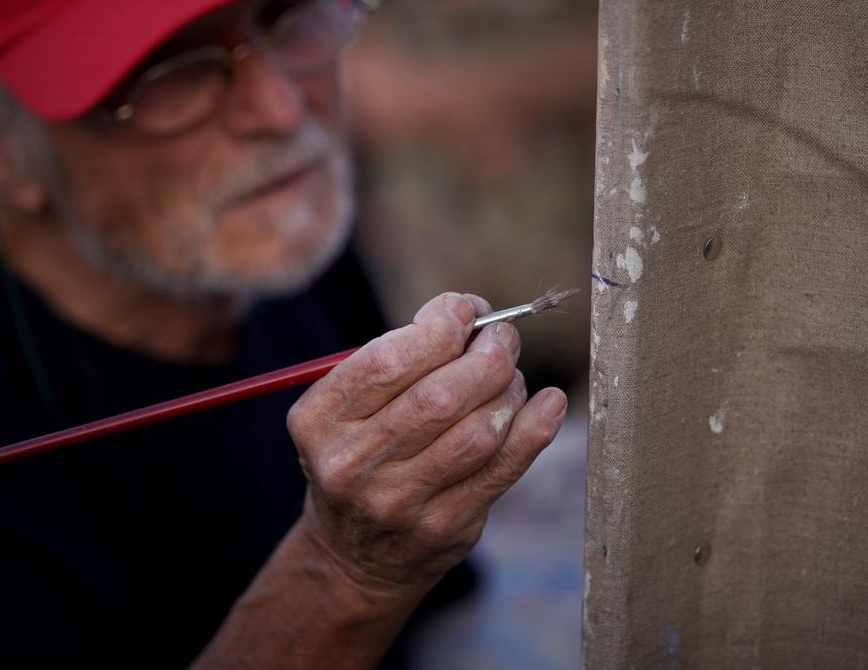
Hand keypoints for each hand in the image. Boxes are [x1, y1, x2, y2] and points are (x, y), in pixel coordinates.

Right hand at [286, 292, 567, 600]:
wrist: (352, 558)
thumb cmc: (362, 454)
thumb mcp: (349, 409)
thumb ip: (401, 359)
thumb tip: (470, 312)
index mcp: (318, 421)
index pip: (387, 361)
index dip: (440, 325)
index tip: (466, 309)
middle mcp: (352, 464)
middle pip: (439, 396)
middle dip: (488, 354)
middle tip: (503, 339)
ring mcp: (398, 502)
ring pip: (478, 431)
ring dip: (509, 390)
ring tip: (510, 378)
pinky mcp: (444, 527)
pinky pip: (503, 468)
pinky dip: (536, 427)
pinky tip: (549, 403)